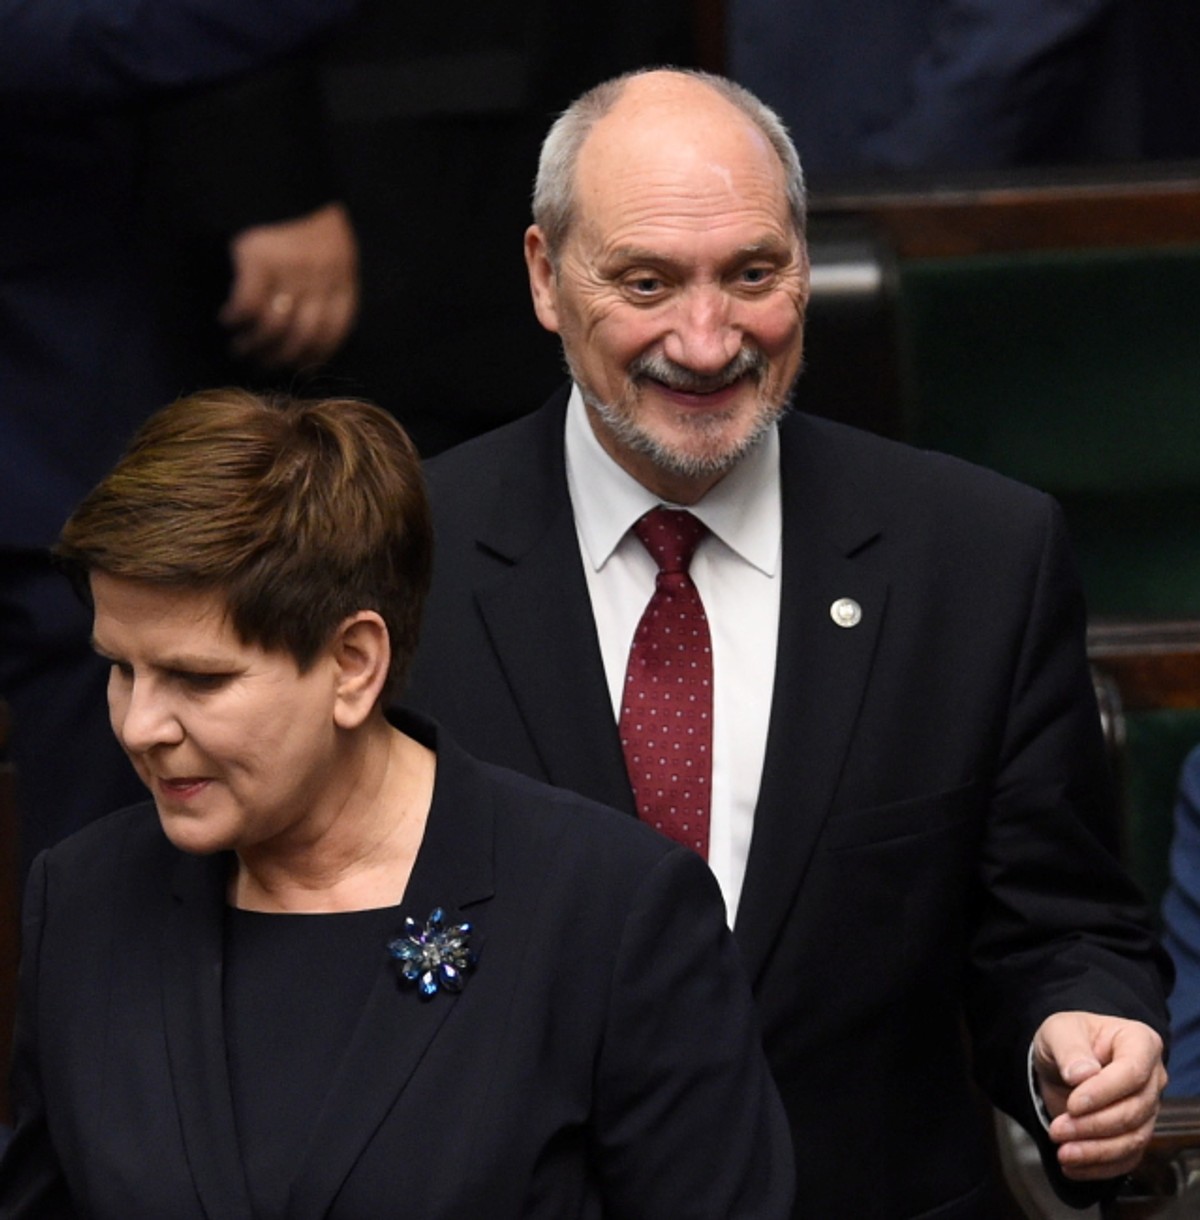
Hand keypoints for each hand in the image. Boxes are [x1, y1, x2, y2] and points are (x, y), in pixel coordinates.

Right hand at [218, 201, 358, 369]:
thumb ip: (328, 274)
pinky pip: (248, 305)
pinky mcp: (258, 257)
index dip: (316, 354)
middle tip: (260, 364)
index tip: (299, 368)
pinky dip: (236, 319)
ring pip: (276, 328)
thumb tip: (308, 319)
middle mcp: (322, 274)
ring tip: (239, 348)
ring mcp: (291, 267)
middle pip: (304, 336)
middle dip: (281, 358)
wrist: (273, 154)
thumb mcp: (330, 238)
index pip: (336, 329)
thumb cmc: (298, 201)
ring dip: (254, 346)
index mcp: (343, 271)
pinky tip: (227, 320)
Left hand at [1033, 1011, 1166, 1180]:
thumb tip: (1082, 1074)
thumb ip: (1069, 1049)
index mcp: (1140, 1042)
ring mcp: (1148, 1109)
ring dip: (1096, 1150)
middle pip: (1134, 1110)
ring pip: (1133, 1139)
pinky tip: (1074, 1167)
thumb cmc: (1066, 1039)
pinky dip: (1101, 1167)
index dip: (1104, 1092)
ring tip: (1063, 1152)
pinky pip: (1128, 1157)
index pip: (1133, 1072)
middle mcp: (1152, 1077)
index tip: (1072, 1104)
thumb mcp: (1058, 1031)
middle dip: (1093, 1125)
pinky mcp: (1136, 1133)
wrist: (1062, 1062)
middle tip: (1057, 1130)